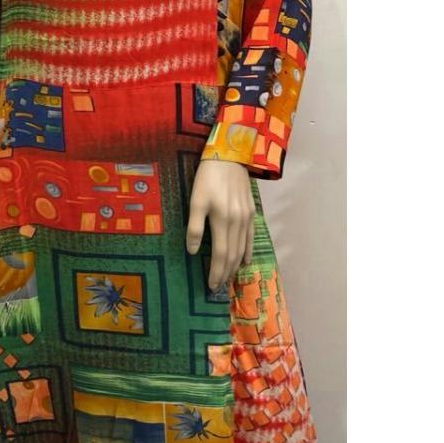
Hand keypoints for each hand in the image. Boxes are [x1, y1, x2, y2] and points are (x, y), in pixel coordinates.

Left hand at [185, 160, 253, 291]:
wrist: (229, 155)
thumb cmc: (207, 177)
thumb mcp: (195, 200)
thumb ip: (194, 227)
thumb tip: (191, 251)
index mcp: (222, 220)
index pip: (220, 254)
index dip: (216, 272)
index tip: (211, 286)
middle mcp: (237, 222)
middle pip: (232, 255)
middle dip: (225, 273)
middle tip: (218, 287)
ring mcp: (247, 217)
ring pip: (242, 248)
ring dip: (235, 265)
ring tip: (228, 278)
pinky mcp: (251, 211)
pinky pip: (251, 236)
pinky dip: (247, 251)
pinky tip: (245, 261)